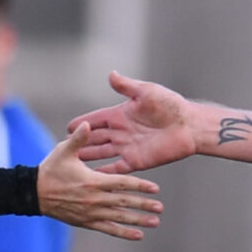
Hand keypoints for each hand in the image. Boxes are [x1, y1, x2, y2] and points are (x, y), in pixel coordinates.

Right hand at [37, 124, 161, 239]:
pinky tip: (138, 235)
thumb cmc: (50, 169)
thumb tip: (87, 123)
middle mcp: (95, 199)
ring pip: (119, 217)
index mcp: (93, 181)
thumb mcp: (63, 151)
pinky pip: (108, 228)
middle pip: (124, 202)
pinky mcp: (86, 222)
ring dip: (138, 220)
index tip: (155, 189)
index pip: (122, 183)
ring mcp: (91, 212)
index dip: (140, 186)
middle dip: (143, 204)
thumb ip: (78, 139)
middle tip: (160, 207)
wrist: (34, 193)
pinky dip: (123, 232)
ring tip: (155, 222)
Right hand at [75, 71, 199, 172]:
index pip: (97, 119)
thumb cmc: (170, 106)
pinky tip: (93, 177)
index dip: (83, 123)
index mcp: (121, 115)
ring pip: (103, 152)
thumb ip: (127, 87)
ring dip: (89, 157)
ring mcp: (128, 147)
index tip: (68, 127)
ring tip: (73, 163)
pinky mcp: (137, 160)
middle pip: (96, 137)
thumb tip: (111, 74)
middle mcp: (122, 131)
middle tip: (63, 149)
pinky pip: (117, 167)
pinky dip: (106, 172)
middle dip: (81, 142)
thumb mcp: (146, 92)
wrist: (189, 126)